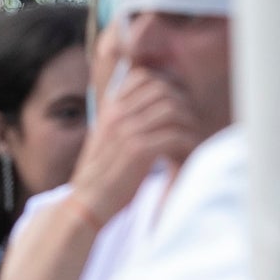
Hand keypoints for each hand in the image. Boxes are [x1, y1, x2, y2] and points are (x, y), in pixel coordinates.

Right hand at [66, 62, 198, 222]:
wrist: (88, 203)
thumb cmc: (102, 175)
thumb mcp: (106, 139)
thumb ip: (122, 120)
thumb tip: (150, 108)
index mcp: (109, 108)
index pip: (142, 77)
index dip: (165, 86)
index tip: (177, 104)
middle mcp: (117, 114)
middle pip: (162, 90)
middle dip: (181, 103)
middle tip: (189, 122)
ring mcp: (127, 131)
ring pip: (172, 110)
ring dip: (188, 124)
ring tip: (190, 138)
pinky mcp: (139, 151)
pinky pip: (176, 136)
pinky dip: (187, 144)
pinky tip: (187, 154)